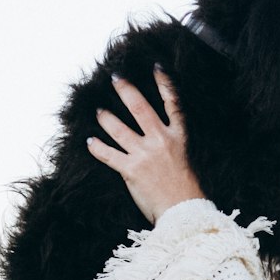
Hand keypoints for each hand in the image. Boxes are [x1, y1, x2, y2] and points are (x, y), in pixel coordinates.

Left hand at [87, 68, 204, 222]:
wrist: (184, 213)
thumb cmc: (188, 190)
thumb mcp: (187, 159)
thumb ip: (174, 143)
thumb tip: (161, 134)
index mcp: (179, 137)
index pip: (173, 103)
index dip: (164, 83)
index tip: (156, 67)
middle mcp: (161, 140)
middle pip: (139, 107)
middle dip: (125, 90)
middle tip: (115, 78)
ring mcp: (144, 154)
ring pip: (118, 129)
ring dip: (106, 117)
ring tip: (99, 111)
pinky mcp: (131, 170)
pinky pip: (108, 154)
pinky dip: (97, 147)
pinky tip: (91, 142)